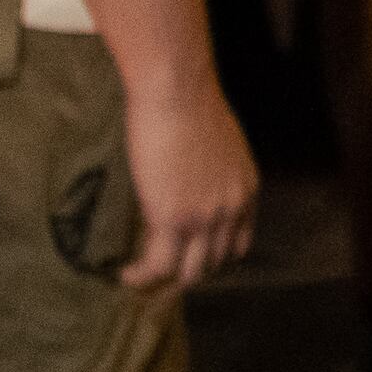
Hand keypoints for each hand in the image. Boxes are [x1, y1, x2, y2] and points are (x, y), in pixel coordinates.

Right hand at [115, 61, 257, 290]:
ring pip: (188, 274)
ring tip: (141, 279)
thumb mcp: (218, 142)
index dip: (212, 257)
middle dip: (187, 272)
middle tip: (159, 273)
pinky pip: (157, 266)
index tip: (189, 258)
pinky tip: (126, 274)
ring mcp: (205, 217)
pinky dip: (141, 276)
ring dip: (164, 282)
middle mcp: (232, 208)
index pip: (237, 244)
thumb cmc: (189, 102)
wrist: (177, 89)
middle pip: (214, 263)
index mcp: (245, 189)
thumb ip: (213, 170)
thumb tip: (190, 181)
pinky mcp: (174, 218)